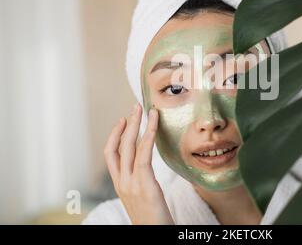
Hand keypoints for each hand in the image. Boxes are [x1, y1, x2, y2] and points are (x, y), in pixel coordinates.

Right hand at [104, 103, 173, 224]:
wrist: (153, 236)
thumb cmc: (153, 220)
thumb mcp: (141, 198)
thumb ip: (141, 183)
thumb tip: (145, 170)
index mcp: (120, 185)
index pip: (111, 155)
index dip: (115, 135)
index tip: (123, 120)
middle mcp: (122, 182)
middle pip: (119, 146)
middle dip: (127, 123)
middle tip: (136, 106)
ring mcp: (131, 184)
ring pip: (130, 147)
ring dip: (137, 124)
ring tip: (146, 109)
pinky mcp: (145, 185)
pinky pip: (144, 154)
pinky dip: (148, 135)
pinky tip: (154, 123)